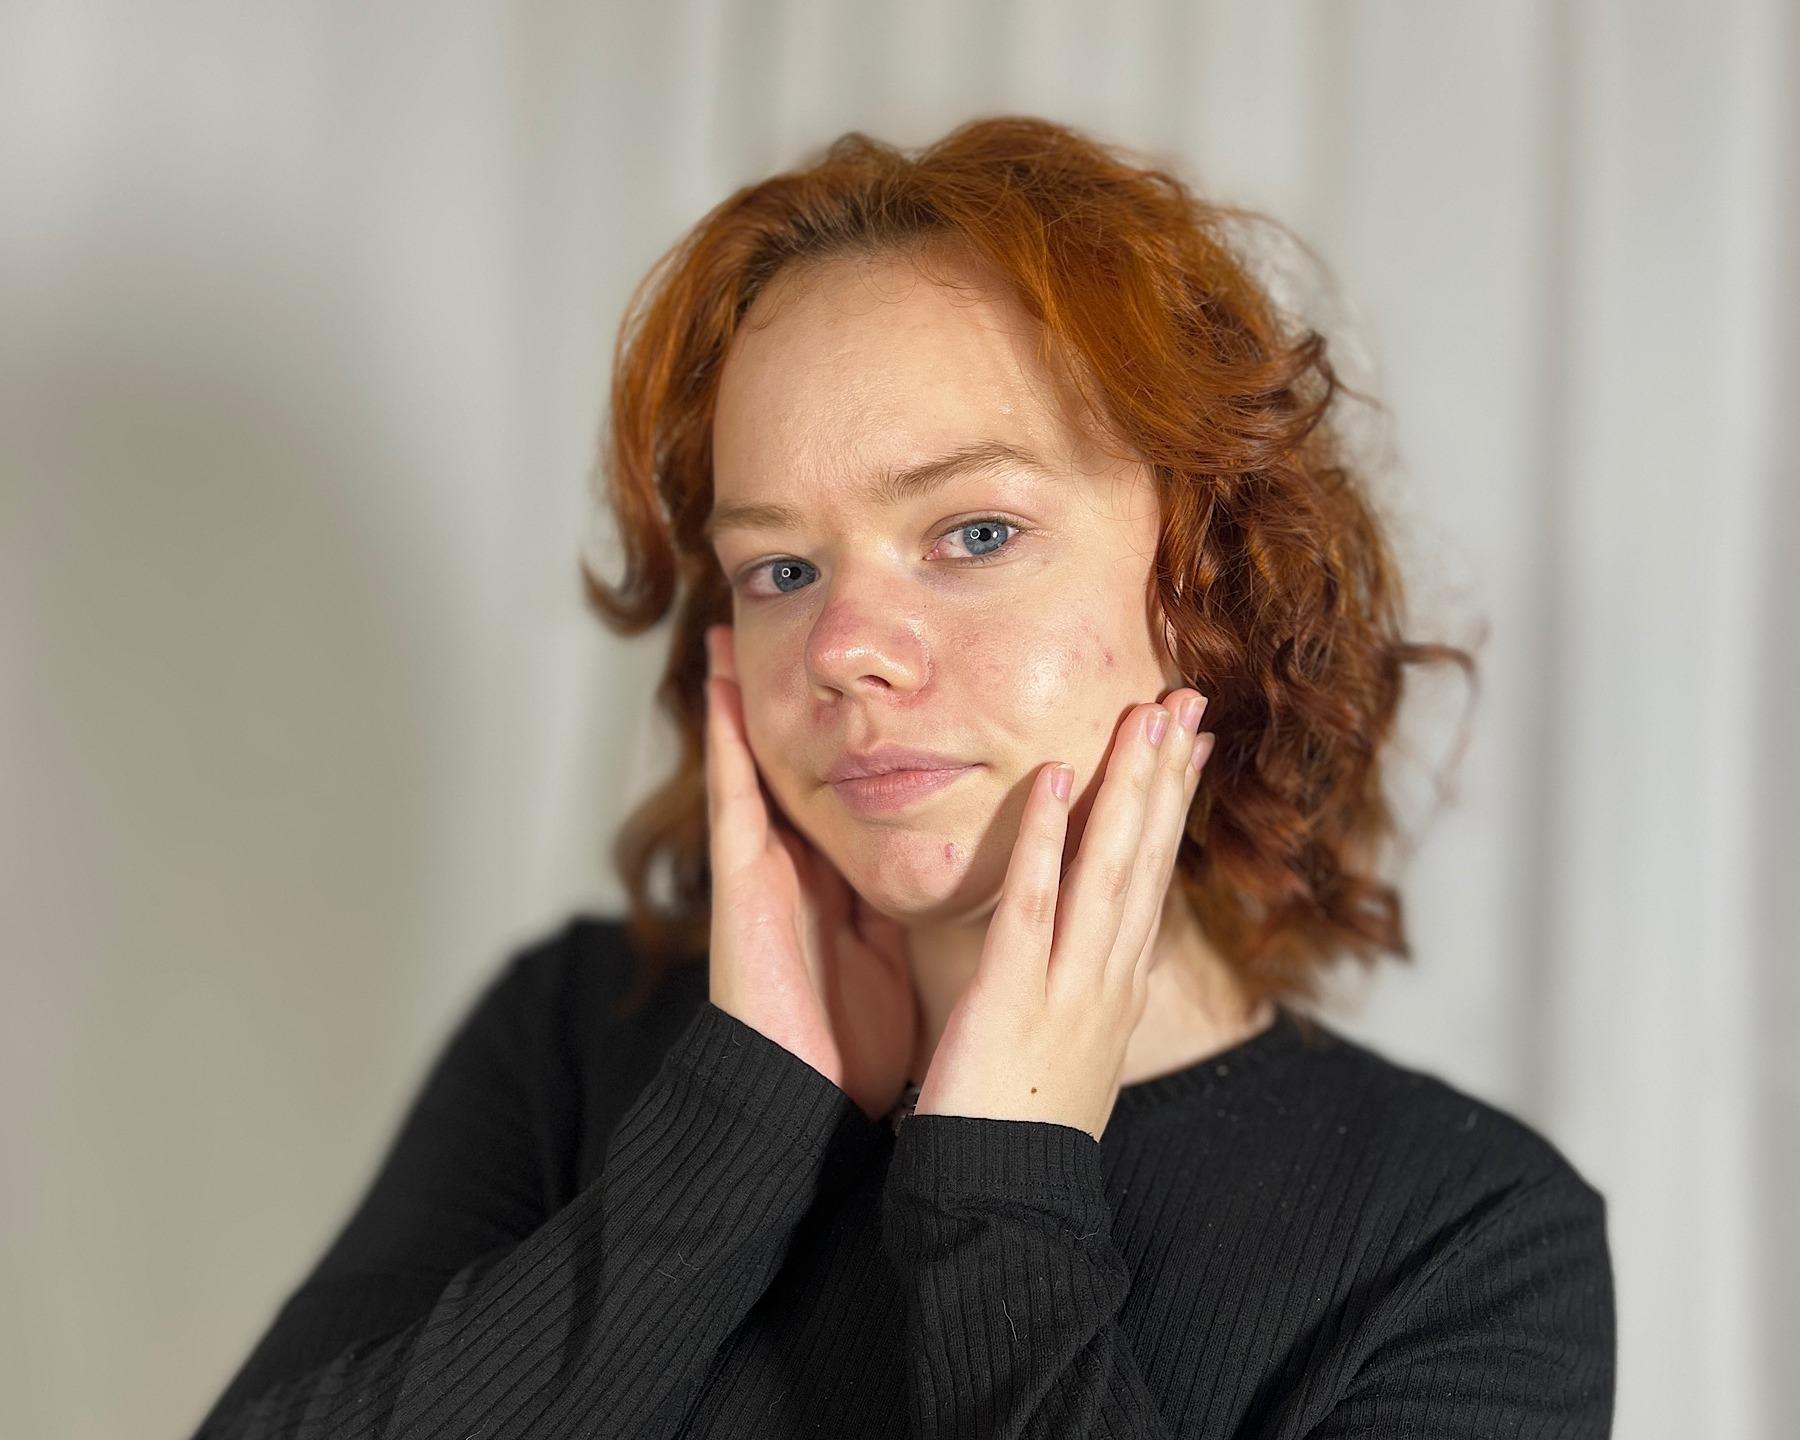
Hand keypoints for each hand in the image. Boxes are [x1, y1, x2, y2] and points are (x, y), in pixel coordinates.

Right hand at [702, 622, 920, 1123]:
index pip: (858, 793)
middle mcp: (802, 867)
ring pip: (763, 763)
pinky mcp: (737, 881)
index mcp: (846, 886)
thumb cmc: (856, 1050)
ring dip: (752, 697)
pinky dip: (726, 737)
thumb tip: (968, 881)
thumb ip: (912, 914)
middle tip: (801, 622)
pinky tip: (721, 681)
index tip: (886, 680)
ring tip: (744, 625)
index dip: (866, 738)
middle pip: (805, 765)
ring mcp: (765, 870)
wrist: (806, 1110)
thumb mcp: (900, 961)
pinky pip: (731, 794)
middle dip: (805, 702)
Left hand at [910, 689, 1215, 1140]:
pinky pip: (1032, 903)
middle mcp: (1107, 976)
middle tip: (1187, 699)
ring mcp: (1068, 984)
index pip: (1153, 877)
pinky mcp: (1014, 995)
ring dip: (1128, 788)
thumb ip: (1090, 991)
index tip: (1192, 744)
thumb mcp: (1075, 1049)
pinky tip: (1054, 780)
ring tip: (1145, 715)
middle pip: (1147, 858)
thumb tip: (1113, 953)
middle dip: (1167, 776)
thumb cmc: (1026, 1126)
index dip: (1173, 806)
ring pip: (1108, 868)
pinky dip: (1046, 839)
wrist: (1007, 1205)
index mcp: (1118, 985)